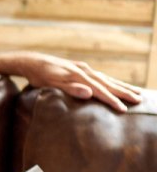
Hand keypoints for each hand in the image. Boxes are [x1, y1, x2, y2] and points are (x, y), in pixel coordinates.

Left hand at [11, 51, 142, 112]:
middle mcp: (84, 71)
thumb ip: (70, 88)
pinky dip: (112, 81)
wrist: (32, 61)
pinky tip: (116, 85)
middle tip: (139, 100)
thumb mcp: (51, 84)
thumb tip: (89, 93)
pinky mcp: (81, 69)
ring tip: (136, 92)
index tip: (123, 109)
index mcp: (79, 76)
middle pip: (108, 83)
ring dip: (122, 86)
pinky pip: (101, 76)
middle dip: (124, 92)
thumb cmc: (40, 75)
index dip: (112, 100)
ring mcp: (84, 69)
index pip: (99, 90)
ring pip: (107, 79)